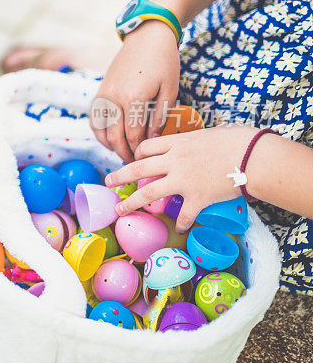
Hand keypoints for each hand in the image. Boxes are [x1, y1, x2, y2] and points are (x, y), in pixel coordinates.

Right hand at [91, 20, 179, 162]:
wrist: (146, 37)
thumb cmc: (163, 61)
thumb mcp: (170, 90)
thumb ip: (159, 117)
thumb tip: (151, 140)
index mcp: (134, 98)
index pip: (134, 135)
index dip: (139, 151)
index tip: (145, 161)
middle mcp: (114, 98)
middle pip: (115, 137)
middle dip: (124, 153)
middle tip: (134, 164)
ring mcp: (103, 95)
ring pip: (101, 130)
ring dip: (111, 146)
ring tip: (123, 153)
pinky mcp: (99, 92)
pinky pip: (94, 119)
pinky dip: (100, 133)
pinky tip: (111, 139)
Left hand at [103, 125, 258, 232]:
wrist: (254, 156)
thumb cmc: (239, 140)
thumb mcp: (213, 132)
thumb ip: (201, 138)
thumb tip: (209, 136)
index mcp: (178, 143)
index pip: (147, 147)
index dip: (137, 154)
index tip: (134, 160)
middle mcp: (174, 161)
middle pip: (138, 168)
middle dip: (120, 176)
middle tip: (108, 182)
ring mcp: (183, 180)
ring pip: (149, 193)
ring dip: (131, 203)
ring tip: (119, 210)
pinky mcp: (197, 198)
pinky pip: (184, 215)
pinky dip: (181, 223)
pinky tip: (178, 229)